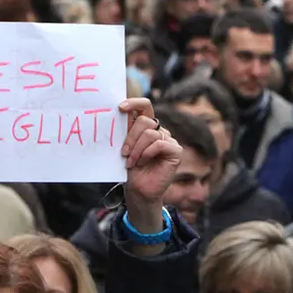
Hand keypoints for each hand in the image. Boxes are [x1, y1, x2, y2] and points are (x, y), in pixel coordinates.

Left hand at [118, 98, 182, 234]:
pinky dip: (147, 152)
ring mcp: (168, 140)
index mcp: (146, 127)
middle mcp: (158, 131)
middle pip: (145, 120)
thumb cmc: (130, 169)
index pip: (144, 106)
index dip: (134, 103)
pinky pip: (159, 143)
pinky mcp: (175, 151)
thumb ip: (125, 131)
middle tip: (123, 152)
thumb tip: (117, 113)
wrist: (138, 190)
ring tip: (131, 161)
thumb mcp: (124, 146)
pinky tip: (142, 162)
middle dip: (131, 136)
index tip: (120, 108)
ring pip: (150, 133)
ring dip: (136, 148)